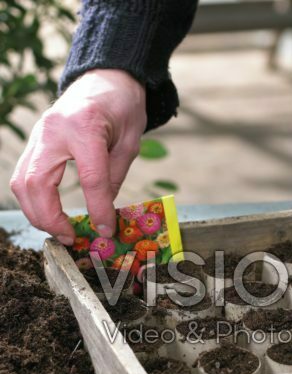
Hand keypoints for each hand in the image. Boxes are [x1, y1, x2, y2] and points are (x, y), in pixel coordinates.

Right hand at [10, 69, 146, 244]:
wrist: (105, 78)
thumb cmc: (122, 108)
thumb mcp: (130, 144)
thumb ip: (113, 178)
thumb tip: (103, 215)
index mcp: (86, 127)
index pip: (90, 179)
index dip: (98, 210)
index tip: (106, 230)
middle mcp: (53, 129)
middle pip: (38, 184)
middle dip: (51, 219)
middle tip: (70, 238)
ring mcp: (38, 134)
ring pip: (22, 182)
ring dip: (37, 214)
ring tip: (60, 231)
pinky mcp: (34, 142)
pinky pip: (23, 176)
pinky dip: (33, 201)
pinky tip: (49, 214)